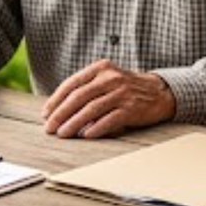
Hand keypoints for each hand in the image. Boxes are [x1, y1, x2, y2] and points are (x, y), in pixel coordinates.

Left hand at [43, 60, 174, 138]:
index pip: (72, 84)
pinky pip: (109, 119)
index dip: (56, 100)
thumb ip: (87, 89)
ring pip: (91, 109)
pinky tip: (86, 136)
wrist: (160, 92)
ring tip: (63, 134)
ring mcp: (122, 92)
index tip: (46, 114)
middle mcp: (110, 78)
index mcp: (100, 68)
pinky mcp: (132, 108)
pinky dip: (96, 128)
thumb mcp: (107, 80)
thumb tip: (60, 111)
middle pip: (79, 96)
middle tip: (50, 128)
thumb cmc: (126, 89)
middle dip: (61, 114)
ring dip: (74, 123)